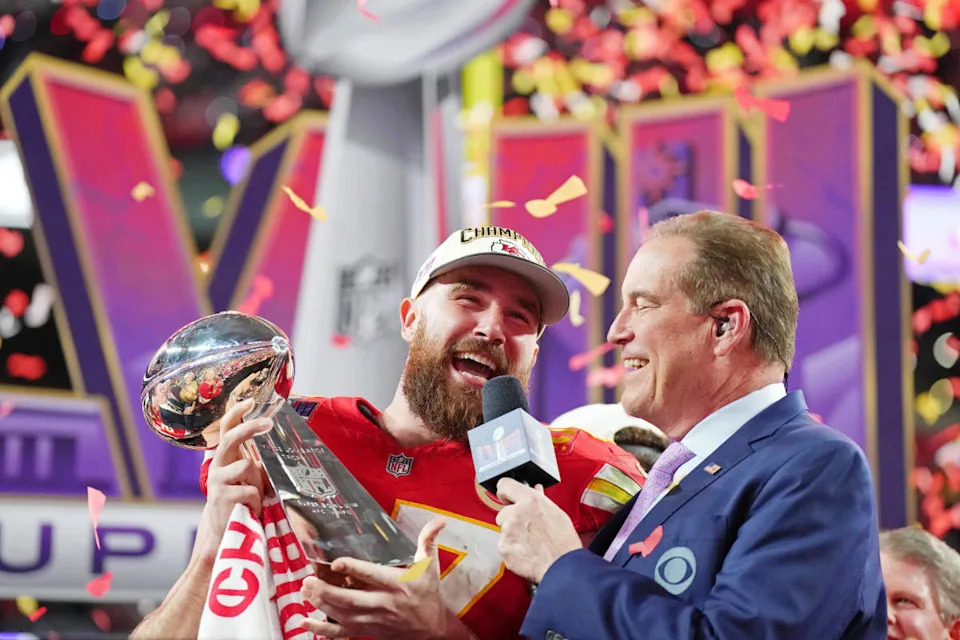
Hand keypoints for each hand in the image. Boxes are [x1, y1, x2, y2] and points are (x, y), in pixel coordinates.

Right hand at [192, 398, 270, 565]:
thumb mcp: (247, 479)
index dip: (237, 413)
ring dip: (257, 482)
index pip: (226, 429)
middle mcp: (217, 466)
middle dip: (250, 428)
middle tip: (268, 423)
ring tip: (253, 498)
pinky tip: (249, 510)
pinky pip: (250, 491)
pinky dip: (256, 501)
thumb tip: (273, 444)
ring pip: (248, 466)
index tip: (250, 400)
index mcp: (225, 459)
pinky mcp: (221, 497)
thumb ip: (254, 462)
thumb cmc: (240, 503)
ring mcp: (217, 481)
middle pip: (231, 438)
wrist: (224, 534)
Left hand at [299, 518, 453, 639]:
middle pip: (351, 600)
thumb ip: (429, 541)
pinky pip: (341, 634)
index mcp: (397, 584)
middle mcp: (383, 603)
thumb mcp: (430, 566)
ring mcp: (373, 620)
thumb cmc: (427, 594)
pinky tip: (305, 621)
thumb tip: (439, 520)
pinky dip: (321, 630)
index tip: (336, 563)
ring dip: (321, 604)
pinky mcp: (366, 631)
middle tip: (309, 580)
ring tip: (305, 591)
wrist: (431, 629)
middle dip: (327, 591)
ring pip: (343, 615)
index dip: (353, 569)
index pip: (372, 575)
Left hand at [495, 478, 582, 583]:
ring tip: (530, 542)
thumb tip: (535, 490)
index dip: (505, 492)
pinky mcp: (503, 548)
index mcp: (530, 500)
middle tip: (528, 528)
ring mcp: (508, 531)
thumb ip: (540, 500)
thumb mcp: (556, 513)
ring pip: (503, 529)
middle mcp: (516, 513)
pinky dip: (511, 549)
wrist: (563, 567)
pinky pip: (503, 545)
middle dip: (512, 519)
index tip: (507, 498)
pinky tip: (526, 551)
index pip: (504, 485)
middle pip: (503, 511)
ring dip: (512, 534)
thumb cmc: (564, 542)